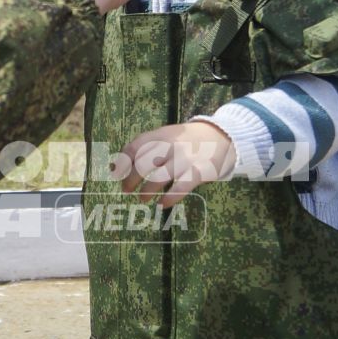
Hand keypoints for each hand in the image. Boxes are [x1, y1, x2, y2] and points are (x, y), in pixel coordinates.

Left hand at [120, 120, 235, 207]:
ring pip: (158, 179)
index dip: (122, 163)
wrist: (221, 136)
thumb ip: (145, 147)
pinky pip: (179, 189)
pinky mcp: (198, 172)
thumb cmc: (186, 140)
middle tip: (127, 190)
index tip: (116, 175)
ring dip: (146, 192)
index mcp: (160, 135)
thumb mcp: (166, 135)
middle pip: (142, 165)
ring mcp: (184, 159)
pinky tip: (162, 204)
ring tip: (143, 199)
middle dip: (131, 180)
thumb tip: (118, 166)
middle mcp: (170, 145)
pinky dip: (169, 199)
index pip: (134, 148)